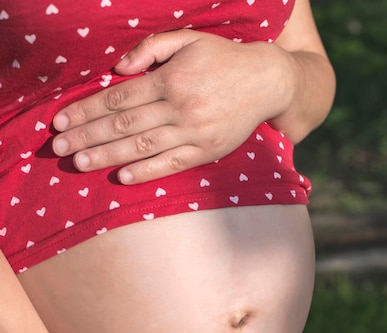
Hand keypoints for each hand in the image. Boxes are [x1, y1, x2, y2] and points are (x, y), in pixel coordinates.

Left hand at [52, 30, 290, 183]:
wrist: (266, 82)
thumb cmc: (221, 59)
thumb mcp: (188, 40)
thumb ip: (151, 49)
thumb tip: (118, 69)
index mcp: (171, 78)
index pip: (118, 98)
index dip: (86, 110)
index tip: (61, 121)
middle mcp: (180, 107)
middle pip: (124, 125)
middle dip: (87, 136)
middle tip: (59, 148)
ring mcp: (193, 132)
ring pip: (142, 146)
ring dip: (108, 156)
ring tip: (80, 163)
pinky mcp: (206, 152)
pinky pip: (172, 164)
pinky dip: (146, 171)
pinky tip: (122, 177)